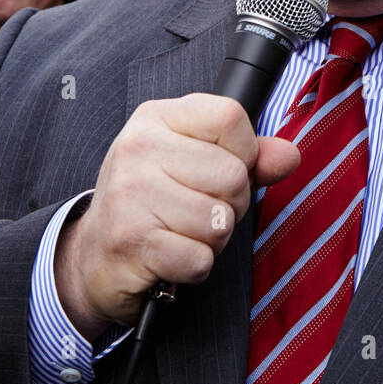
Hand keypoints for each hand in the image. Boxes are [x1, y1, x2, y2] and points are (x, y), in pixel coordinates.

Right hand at [54, 94, 299, 340]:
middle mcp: (138, 147)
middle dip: (230, 206)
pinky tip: (170, 256)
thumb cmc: (149, 202)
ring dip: (211, 240)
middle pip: (233, 175)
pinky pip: (201, 258)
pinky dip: (194, 267)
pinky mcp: (132, 240)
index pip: (230, 117)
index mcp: (156, 118)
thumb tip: (289, 156)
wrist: (93, 254)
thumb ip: (248, 156)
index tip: (221, 170)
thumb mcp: (193, 163)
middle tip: (197, 211)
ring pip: (220, 222)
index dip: (244, 151)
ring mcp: (131, 194)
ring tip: (181, 233)